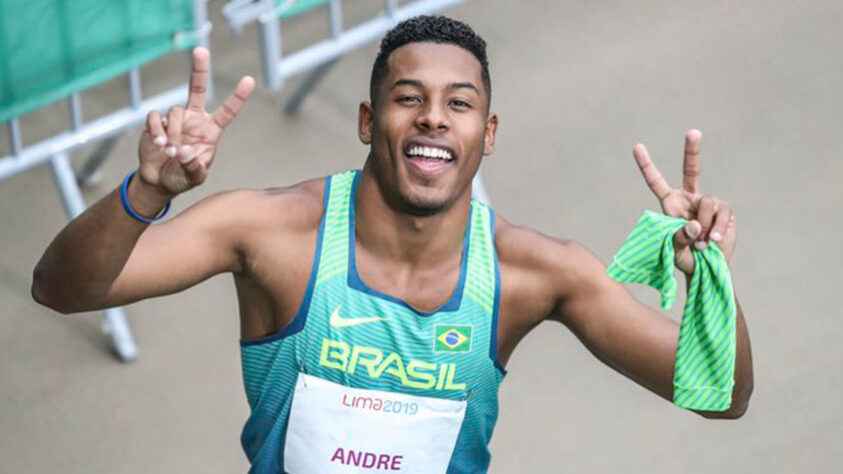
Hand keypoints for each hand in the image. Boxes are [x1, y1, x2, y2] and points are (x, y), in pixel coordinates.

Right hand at [138, 47, 254, 195]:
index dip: (238, 96)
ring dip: (171, 132)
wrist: (160, 181)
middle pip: (196, 88)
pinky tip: (158, 144)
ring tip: (169, 151)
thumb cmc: (183, 177)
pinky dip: (156, 130)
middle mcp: (194, 119)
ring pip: (174, 112)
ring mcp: (175, 119)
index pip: (227, 111)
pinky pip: (154, 117)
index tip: (249, 80)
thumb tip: (183, 150)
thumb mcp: (195, 177)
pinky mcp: (155, 122)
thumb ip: (193, 166)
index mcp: (211, 130)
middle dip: (199, 69)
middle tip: (201, 50)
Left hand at [633, 130, 737, 274]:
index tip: (637, 146)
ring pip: (707, 203)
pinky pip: (722, 215)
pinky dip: (717, 229)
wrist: (707, 268)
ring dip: (704, 226)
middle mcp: (689, 198)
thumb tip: (694, 223)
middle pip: (691, 170)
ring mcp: (708, 203)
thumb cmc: (684, 257)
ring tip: (701, 243)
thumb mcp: (674, 250)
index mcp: (670, 204)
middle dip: (692, 150)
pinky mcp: (725, 211)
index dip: (647, 165)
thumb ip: (679, 237)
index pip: (656, 182)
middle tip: (693, 132)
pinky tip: (713, 241)